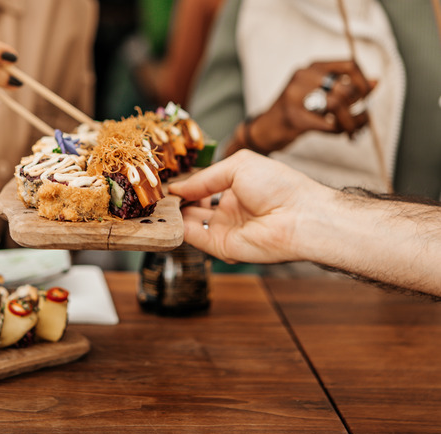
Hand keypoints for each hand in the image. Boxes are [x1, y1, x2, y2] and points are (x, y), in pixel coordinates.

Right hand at [168, 150, 335, 263]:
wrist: (299, 216)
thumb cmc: (280, 187)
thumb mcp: (238, 166)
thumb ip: (204, 177)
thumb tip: (178, 187)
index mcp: (236, 188)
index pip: (202, 186)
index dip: (185, 183)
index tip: (166, 180)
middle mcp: (229, 210)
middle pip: (192, 206)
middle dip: (175, 200)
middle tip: (156, 193)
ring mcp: (225, 228)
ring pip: (189, 223)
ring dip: (173, 214)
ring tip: (157, 203)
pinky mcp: (222, 246)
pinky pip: (194, 239)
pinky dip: (178, 229)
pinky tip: (168, 217)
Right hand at [233, 60, 376, 154]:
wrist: (265, 130)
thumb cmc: (296, 112)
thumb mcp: (320, 95)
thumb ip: (346, 87)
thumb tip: (376, 82)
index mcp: (311, 68)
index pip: (349, 65)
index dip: (364, 82)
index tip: (366, 98)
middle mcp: (302, 77)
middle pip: (345, 88)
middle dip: (359, 107)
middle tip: (360, 121)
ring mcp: (295, 96)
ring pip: (338, 105)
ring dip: (352, 122)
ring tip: (353, 131)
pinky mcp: (293, 117)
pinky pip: (327, 124)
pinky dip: (339, 130)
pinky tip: (342, 134)